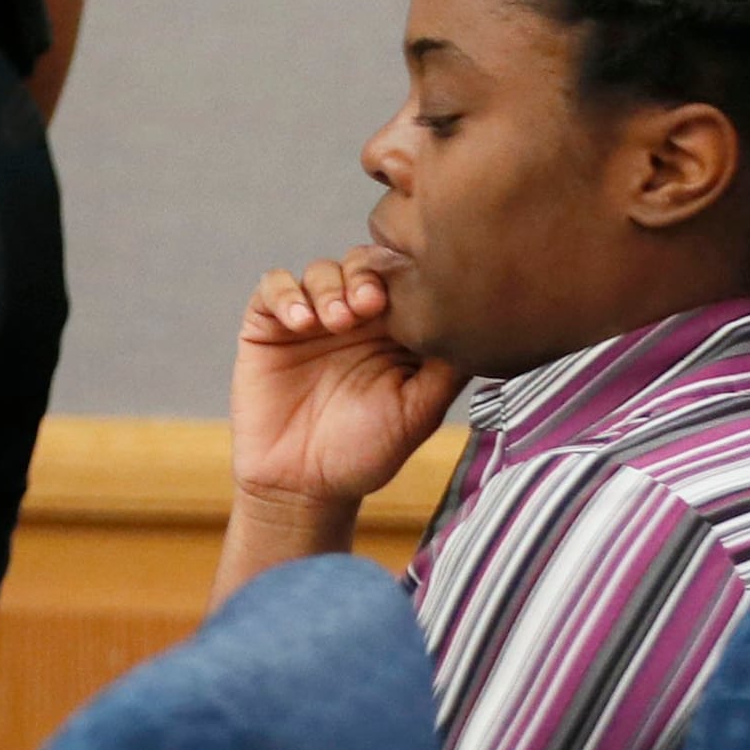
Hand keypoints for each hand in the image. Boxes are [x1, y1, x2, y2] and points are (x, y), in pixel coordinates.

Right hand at [229, 247, 468, 512]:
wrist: (302, 486)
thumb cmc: (365, 453)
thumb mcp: (418, 413)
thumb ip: (447, 371)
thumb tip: (483, 327)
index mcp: (392, 333)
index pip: (401, 281)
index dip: (402, 278)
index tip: (402, 302)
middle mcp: (353, 318)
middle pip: (361, 263)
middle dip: (365, 275)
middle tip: (369, 305)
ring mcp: (309, 319)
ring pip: (320, 270)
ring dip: (328, 287)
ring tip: (334, 321)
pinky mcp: (267, 325)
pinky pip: (273, 286)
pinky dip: (286, 294)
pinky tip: (300, 323)